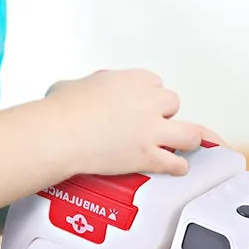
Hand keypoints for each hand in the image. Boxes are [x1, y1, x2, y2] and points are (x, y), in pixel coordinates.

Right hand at [45, 69, 209, 174]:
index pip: (154, 83)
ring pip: (188, 133)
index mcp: (133, 80)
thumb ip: (87, 87)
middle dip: (164, 114)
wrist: (60, 134)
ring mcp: (151, 130)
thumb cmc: (62, 110)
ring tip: (184, 143)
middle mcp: (148, 102)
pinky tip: (177, 168)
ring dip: (187, 138)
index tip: (141, 103)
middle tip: (152, 123)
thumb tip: (79, 93)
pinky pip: (174, 163)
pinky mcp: (147, 156)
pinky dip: (177, 166)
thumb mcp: (74, 84)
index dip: (148, 95)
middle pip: (172, 103)